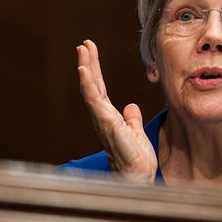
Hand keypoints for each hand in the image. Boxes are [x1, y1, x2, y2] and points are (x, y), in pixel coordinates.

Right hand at [76, 39, 157, 181]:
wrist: (138, 177)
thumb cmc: (136, 160)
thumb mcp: (136, 133)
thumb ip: (132, 119)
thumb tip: (131, 106)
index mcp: (108, 116)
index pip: (99, 88)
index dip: (95, 69)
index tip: (91, 50)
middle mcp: (102, 116)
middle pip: (93, 84)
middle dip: (88, 63)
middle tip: (84, 43)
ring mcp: (102, 119)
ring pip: (90, 89)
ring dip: (86, 68)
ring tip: (82, 50)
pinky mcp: (106, 123)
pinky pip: (94, 101)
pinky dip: (88, 84)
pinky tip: (84, 70)